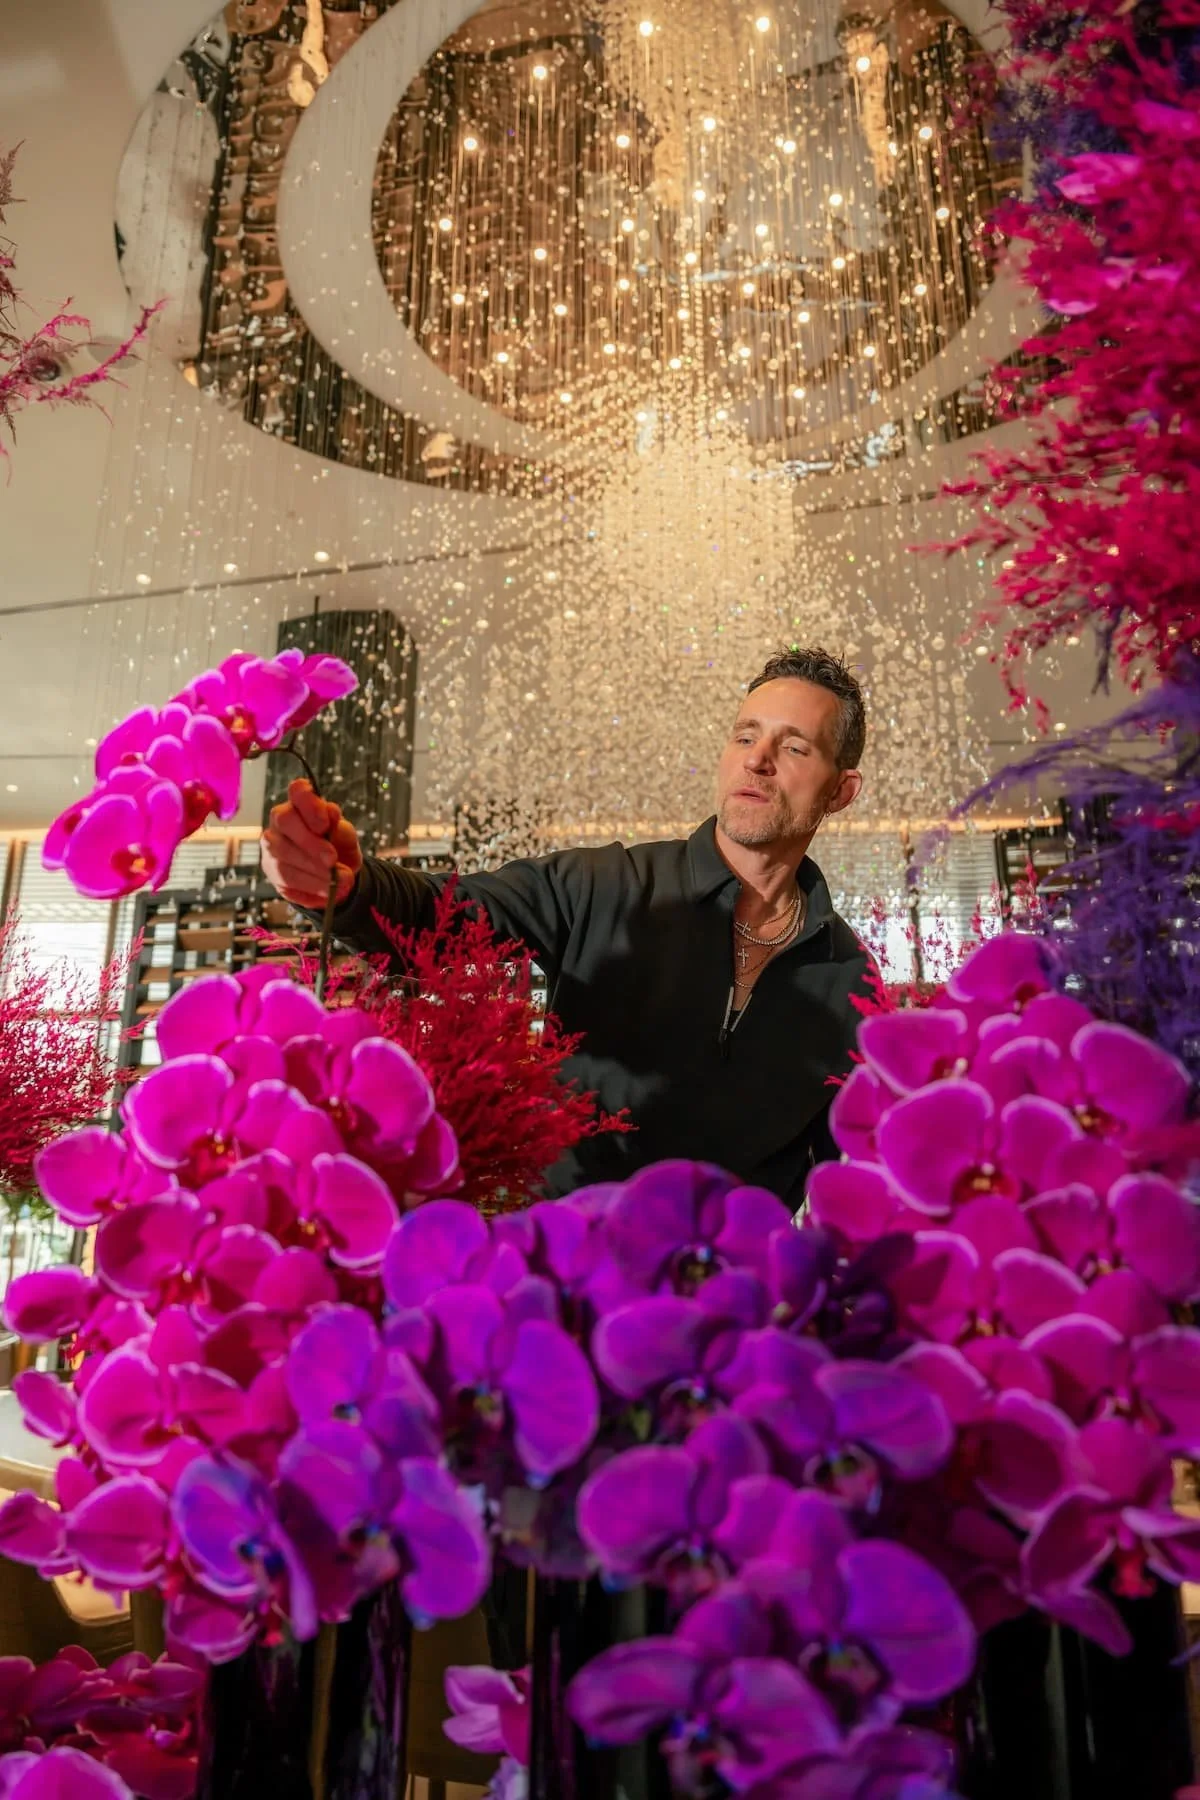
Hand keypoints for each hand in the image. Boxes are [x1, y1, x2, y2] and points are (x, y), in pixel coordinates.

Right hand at [261, 778, 361, 909]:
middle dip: (310, 842)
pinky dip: (310, 887)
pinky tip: (328, 891)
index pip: (298, 790)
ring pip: (284, 855)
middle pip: (285, 821)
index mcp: (301, 803)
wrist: (335, 874)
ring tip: (339, 880)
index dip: (309, 804)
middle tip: (332, 859)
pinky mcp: (271, 871)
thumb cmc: (338, 846)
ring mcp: (271, 845)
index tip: (326, 824)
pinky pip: (286, 880)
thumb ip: (338, 825)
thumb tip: (331, 812)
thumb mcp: (345, 835)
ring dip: (314, 871)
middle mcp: (280, 820)